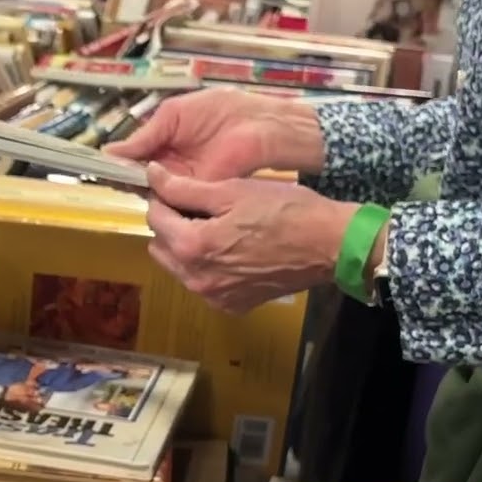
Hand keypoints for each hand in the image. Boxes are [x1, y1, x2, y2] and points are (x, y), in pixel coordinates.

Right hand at [102, 88, 324, 180]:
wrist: (259, 127)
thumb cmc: (221, 111)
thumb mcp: (174, 115)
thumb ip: (145, 135)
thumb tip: (110, 150)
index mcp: (163, 143)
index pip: (132, 157)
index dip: (114, 162)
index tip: (94, 165)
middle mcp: (170, 165)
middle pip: (136, 177)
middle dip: (119, 177)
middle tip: (101, 177)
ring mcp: (182, 182)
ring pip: (150, 190)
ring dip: (134, 188)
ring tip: (114, 183)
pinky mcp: (195, 194)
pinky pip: (171, 200)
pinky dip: (157, 199)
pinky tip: (141, 193)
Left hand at [144, 163, 361, 314]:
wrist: (330, 245)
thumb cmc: (285, 211)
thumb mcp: (232, 191)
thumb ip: (185, 188)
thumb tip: (151, 175)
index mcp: (192, 247)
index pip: (154, 217)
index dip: (164, 198)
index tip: (179, 186)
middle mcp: (196, 279)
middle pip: (161, 245)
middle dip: (172, 224)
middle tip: (200, 206)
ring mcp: (213, 297)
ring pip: (178, 266)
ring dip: (186, 246)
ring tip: (217, 226)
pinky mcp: (231, 305)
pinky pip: (202, 282)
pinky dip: (207, 266)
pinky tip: (231, 250)